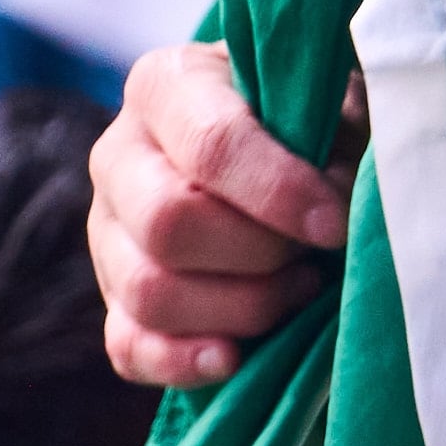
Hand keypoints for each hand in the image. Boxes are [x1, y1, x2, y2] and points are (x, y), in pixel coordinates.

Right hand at [88, 43, 358, 388]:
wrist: (276, 148)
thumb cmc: (307, 117)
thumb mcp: (327, 102)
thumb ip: (333, 136)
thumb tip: (337, 203)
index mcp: (167, 84)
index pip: (211, 144)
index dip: (279, 193)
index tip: (336, 224)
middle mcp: (119, 154)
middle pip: (167, 224)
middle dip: (257, 253)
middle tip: (312, 255)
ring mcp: (107, 232)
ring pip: (149, 292)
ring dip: (238, 307)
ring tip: (297, 289)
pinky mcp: (112, 299)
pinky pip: (127, 348)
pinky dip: (183, 362)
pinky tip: (237, 356)